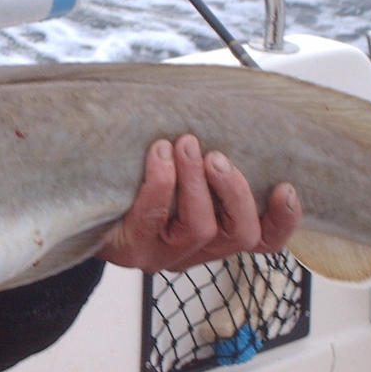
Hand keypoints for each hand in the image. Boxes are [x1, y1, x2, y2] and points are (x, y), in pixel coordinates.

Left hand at [97, 134, 300, 273]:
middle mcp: (198, 252)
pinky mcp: (133, 252)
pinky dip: (159, 182)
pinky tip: (158, 154)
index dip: (284, 220)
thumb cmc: (143, 185)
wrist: (85, 208)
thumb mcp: (186, 174)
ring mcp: (166, 256)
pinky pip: (152, 219)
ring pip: (201, 228)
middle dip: (233, 190)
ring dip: (196, 181)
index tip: (285, 186)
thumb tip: (239, 115)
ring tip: (186, 145)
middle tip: (216, 155)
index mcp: (220, 237)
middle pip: (240, 235)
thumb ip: (212, 161)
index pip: (266, 241)